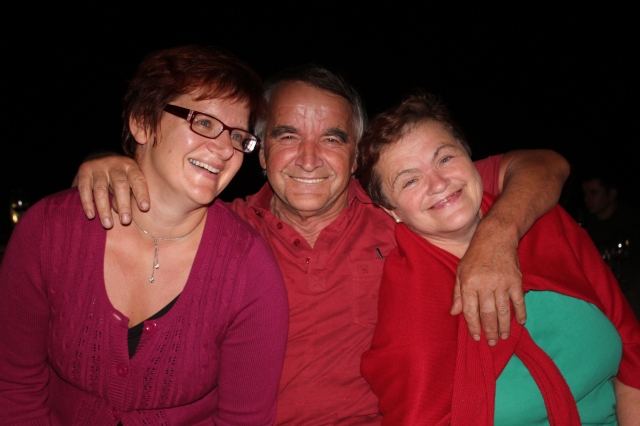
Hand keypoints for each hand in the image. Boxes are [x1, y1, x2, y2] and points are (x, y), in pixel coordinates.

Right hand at [72, 154, 148, 228]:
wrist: (97, 156)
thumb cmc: (119, 175)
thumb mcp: (128, 179)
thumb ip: (129, 194)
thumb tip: (124, 215)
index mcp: (130, 166)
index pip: (138, 180)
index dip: (142, 194)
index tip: (144, 208)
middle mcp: (115, 165)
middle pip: (120, 185)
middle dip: (123, 204)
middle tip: (125, 221)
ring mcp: (98, 167)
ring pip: (101, 190)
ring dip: (104, 209)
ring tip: (108, 224)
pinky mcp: (84, 171)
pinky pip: (84, 189)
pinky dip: (87, 203)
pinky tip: (91, 215)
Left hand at [450, 218, 525, 344]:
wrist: (496, 237)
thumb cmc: (475, 255)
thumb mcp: (460, 272)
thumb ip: (457, 294)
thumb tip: (454, 313)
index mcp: (469, 283)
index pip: (470, 310)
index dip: (473, 326)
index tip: (476, 337)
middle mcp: (485, 284)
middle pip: (488, 313)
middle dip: (489, 331)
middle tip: (491, 342)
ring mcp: (502, 282)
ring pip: (503, 310)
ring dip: (504, 326)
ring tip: (503, 337)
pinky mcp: (515, 280)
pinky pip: (518, 301)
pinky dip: (520, 313)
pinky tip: (520, 323)